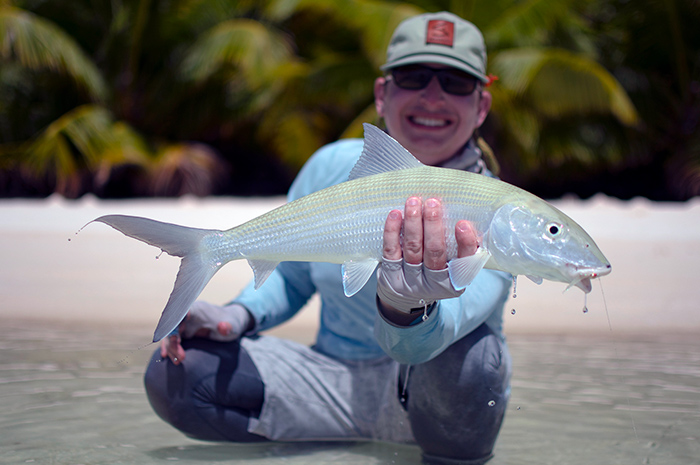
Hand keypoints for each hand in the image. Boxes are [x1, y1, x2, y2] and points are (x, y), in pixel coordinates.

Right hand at [160, 301, 251, 364]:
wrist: (230, 323)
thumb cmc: (231, 322)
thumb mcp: (233, 326)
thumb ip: (228, 326)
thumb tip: (223, 326)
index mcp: (198, 309)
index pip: (182, 312)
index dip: (176, 322)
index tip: (174, 334)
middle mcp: (187, 315)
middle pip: (173, 326)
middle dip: (173, 341)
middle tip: (181, 357)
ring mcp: (184, 323)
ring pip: (170, 334)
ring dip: (171, 347)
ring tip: (178, 361)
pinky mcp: (184, 332)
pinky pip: (172, 339)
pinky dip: (169, 347)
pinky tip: (165, 356)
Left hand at [377, 197, 478, 323]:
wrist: (406, 297)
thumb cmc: (435, 274)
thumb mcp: (454, 268)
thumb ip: (463, 250)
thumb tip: (470, 222)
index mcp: (455, 281)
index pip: (464, 261)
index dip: (465, 243)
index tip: (463, 224)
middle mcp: (433, 282)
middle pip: (435, 251)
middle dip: (433, 224)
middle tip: (433, 203)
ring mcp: (410, 279)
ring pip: (413, 248)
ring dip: (413, 223)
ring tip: (414, 203)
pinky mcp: (391, 273)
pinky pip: (391, 250)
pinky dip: (392, 231)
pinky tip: (396, 215)